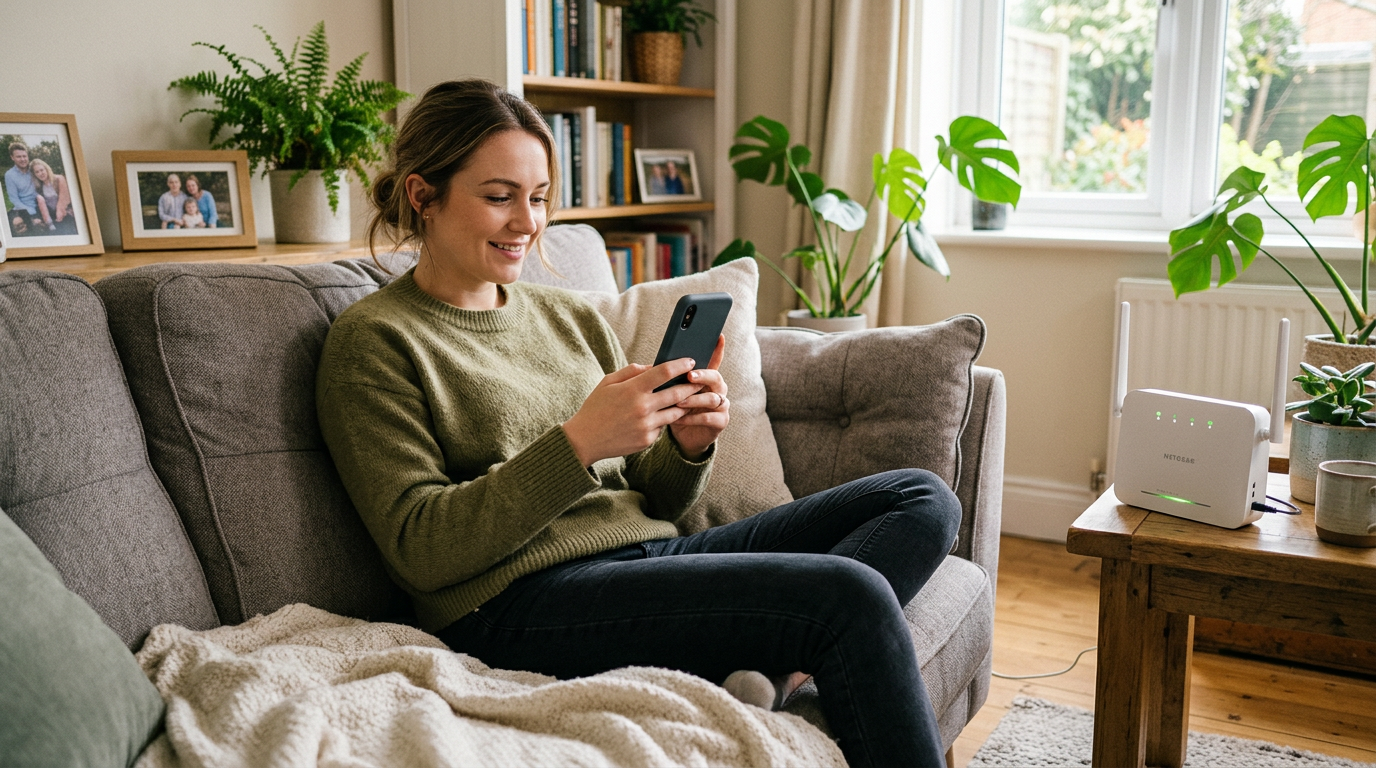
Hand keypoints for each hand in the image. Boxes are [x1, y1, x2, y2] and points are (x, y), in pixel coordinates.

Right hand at [563, 357, 703, 466]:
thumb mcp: (608, 382)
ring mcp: (646, 426)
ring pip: (675, 412)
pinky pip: (662, 426)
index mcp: (632, 389)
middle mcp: (642, 407)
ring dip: (684, 404)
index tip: (690, 360)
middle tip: (700, 379)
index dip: (680, 365)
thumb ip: (632, 371)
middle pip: (677, 392)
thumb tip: (653, 366)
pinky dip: (663, 419)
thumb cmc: (596, 407)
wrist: (585, 440)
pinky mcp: (647, 440)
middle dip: (692, 385)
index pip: (664, 372)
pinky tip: (663, 415)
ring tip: (689, 397)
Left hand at [668, 335, 728, 459]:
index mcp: (706, 378)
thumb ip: (668, 378)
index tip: (718, 336)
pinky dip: (693, 418)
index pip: (713, 360)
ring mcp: (721, 406)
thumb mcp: (670, 391)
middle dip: (703, 375)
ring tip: (679, 401)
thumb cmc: (675, 409)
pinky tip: (679, 418)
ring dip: (695, 399)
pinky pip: (710, 418)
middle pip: (716, 377)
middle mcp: (717, 389)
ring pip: (713, 398)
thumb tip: (654, 365)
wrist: (683, 436)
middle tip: (689, 375)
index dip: (717, 349)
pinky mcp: (720, 422)